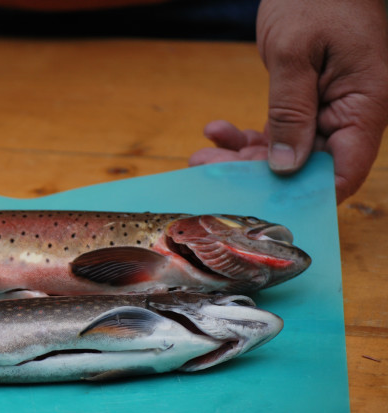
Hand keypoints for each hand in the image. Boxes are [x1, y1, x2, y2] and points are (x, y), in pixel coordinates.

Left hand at [190, 0, 387, 202]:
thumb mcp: (295, 53)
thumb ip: (291, 110)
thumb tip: (286, 166)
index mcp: (365, 105)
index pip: (344, 171)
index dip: (307, 197)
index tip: (262, 205)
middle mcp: (350, 115)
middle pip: (306, 168)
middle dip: (254, 176)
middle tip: (207, 169)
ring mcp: (327, 111)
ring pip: (284, 155)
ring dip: (240, 158)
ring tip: (201, 155)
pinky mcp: (304, 104)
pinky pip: (276, 133)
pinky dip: (245, 136)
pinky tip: (215, 130)